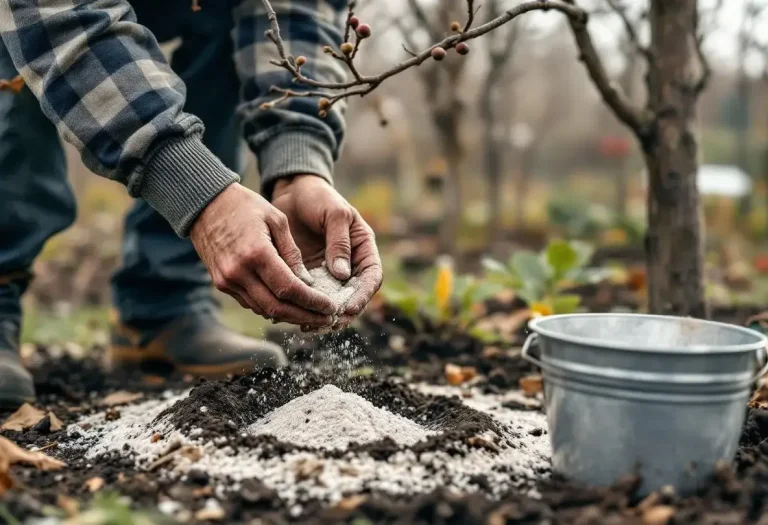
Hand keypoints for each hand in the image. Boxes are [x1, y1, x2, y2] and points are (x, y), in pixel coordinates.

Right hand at [190, 184, 336, 325]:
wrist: (205, 204)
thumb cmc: (245, 206)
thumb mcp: (277, 220)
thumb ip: (293, 254)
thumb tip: (307, 283)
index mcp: (257, 253)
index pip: (290, 289)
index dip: (312, 302)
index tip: (330, 307)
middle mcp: (239, 272)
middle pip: (277, 308)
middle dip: (305, 316)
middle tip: (326, 319)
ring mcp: (227, 281)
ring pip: (263, 309)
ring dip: (289, 316)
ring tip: (312, 315)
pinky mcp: (222, 284)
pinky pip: (251, 303)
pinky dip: (271, 307)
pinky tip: (289, 306)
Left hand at [271, 175, 382, 326]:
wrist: (292, 192)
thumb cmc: (319, 197)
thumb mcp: (334, 214)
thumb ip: (340, 243)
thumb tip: (342, 275)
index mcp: (364, 249)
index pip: (371, 278)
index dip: (363, 296)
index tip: (349, 308)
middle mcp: (350, 264)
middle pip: (352, 296)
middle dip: (342, 312)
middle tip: (328, 322)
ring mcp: (329, 272)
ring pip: (330, 300)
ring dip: (321, 314)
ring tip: (309, 324)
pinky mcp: (309, 275)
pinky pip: (308, 295)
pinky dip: (302, 306)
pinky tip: (290, 313)